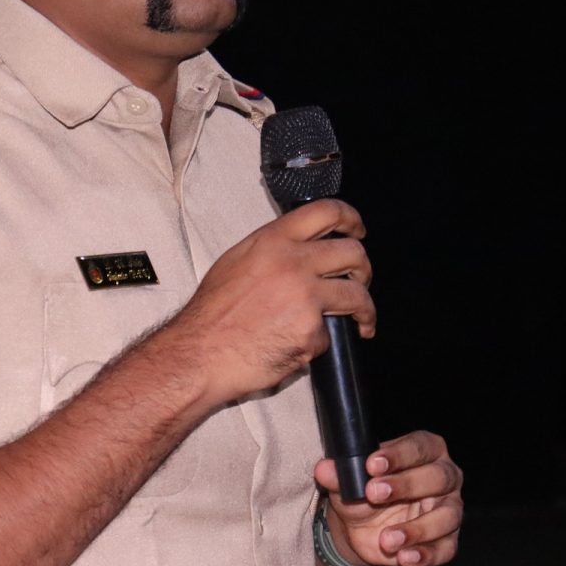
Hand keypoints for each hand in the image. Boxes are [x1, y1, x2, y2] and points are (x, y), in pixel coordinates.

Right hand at [160, 198, 373, 405]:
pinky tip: (300, 346)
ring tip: (362, 321)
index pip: (326, 211)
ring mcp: (306, 297)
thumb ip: (272, 250)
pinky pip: (330, 335)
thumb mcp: (237, 261)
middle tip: (360, 281)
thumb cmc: (212, 313)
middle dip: (364, 269)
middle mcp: (293, 263)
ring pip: (356, 295)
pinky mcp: (311, 332)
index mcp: (273, 241)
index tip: (357, 230)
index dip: (351, 218)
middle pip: (352, 253)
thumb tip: (300, 251)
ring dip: (365, 310)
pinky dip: (319, 342)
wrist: (200, 353)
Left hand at [315, 431, 462, 565]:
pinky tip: (405, 557)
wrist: (363, 528)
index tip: (372, 464)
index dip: (398, 454)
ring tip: (387, 538)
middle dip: (406, 485)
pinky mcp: (447, 539)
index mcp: (426, 450)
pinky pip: (445, 548)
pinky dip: (426, 555)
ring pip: (446, 516)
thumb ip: (339, 474)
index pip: (419, 446)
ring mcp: (449, 509)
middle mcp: (445, 476)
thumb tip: (324, 469)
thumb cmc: (364, 492)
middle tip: (373, 494)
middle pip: (437, 477)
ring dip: (417, 528)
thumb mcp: (348, 482)